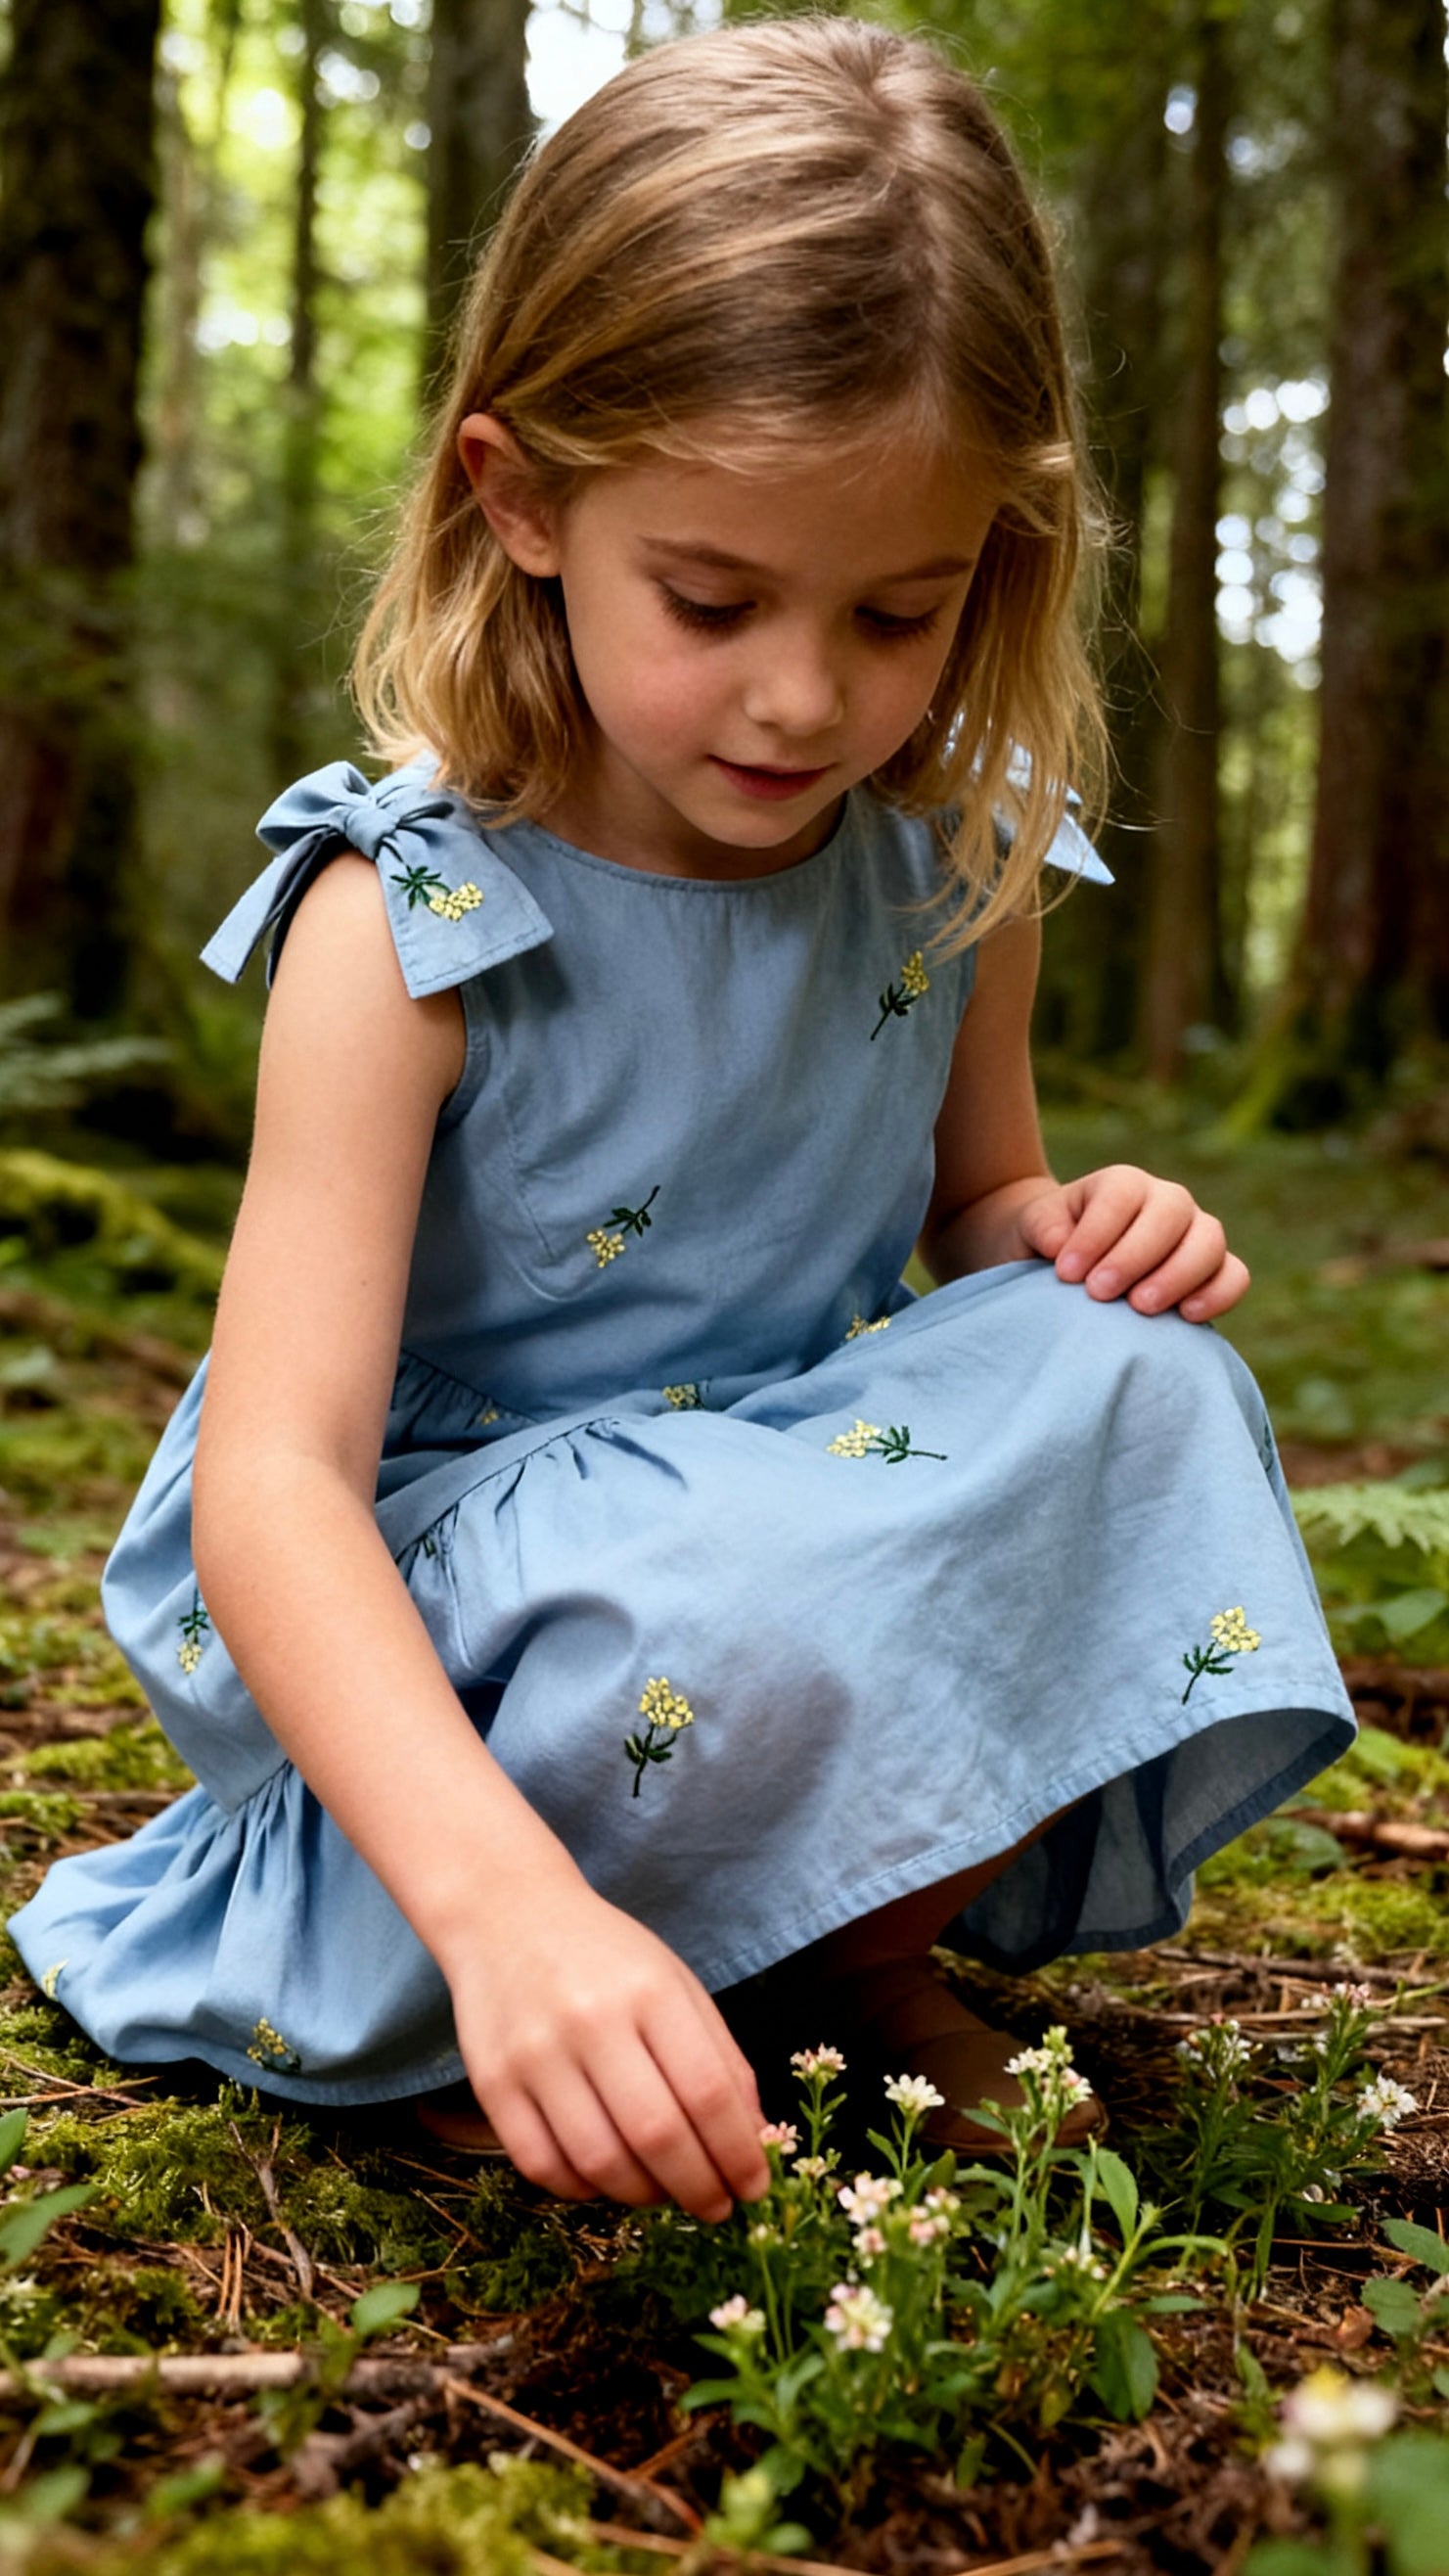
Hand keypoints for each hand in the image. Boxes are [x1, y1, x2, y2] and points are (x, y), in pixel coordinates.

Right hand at [445, 1878, 769, 2220]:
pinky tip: (606, 2178)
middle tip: (717, 2208)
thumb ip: (720, 2058)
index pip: (708, 2092)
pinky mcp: (491, 2083)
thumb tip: (752, 2142)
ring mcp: (535, 2055)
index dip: (739, 2154)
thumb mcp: (676, 1984)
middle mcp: (591, 2021)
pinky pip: (542, 2166)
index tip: (754, 2188)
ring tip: (664, 2191)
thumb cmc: (605, 1956)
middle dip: (699, 2189)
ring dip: (644, 2196)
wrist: (505, 1915)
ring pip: (600, 2162)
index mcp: (650, 1991)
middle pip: (657, 2135)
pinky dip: (583, 2190)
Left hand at [1016, 1164, 1248, 1321]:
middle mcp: (1167, 1200)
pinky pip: (1233, 1276)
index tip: (1066, 1274)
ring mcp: (1195, 1233)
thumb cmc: (1050, 1242)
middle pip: (1171, 1214)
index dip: (1096, 1234)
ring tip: (1140, 1308)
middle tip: (1100, 1293)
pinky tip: (1186, 1317)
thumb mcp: (1033, 1227)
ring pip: (1208, 1241)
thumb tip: (1061, 1245)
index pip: (1122, 1197)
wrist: (1068, 1268)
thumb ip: (1042, 1227)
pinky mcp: (1213, 1271)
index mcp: (1123, 1184)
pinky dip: (1219, 1294)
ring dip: (1177, 1276)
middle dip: (1135, 1256)